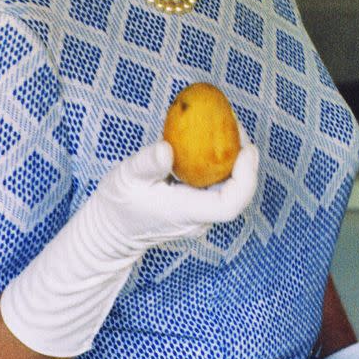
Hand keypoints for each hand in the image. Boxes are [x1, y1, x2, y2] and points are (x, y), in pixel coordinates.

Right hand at [93, 138, 259, 255]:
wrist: (112, 232)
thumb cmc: (117, 205)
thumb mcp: (126, 178)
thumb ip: (147, 164)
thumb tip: (166, 148)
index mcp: (186, 212)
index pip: (229, 204)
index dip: (246, 177)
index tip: (246, 148)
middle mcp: (199, 219)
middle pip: (237, 194)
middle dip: (245, 161)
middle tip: (236, 127)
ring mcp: (199, 217)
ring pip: (230, 190)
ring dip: (234, 161)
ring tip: (228, 129)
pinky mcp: (196, 210)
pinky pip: (218, 187)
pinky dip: (221, 165)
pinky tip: (213, 142)